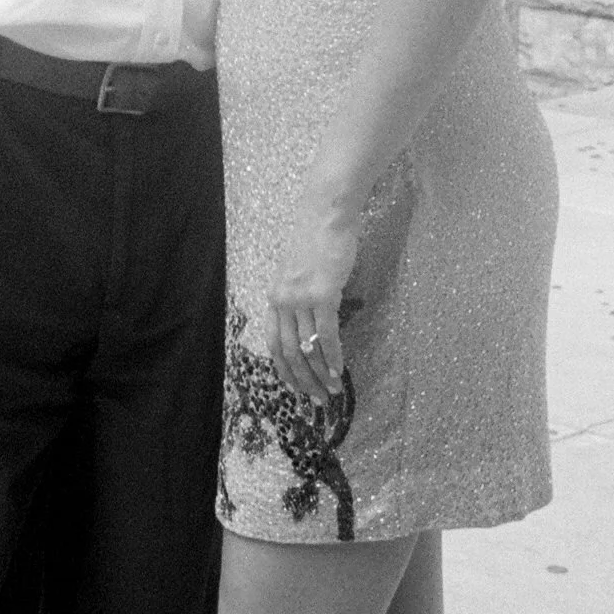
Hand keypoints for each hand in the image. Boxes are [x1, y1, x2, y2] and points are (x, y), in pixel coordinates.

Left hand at [263, 200, 360, 408]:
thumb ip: (301, 297)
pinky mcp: (322, 294)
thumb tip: (313, 323)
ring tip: (332, 392)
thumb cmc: (317, 238)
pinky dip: (334, 356)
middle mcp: (282, 300)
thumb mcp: (299, 271)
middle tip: (316, 400)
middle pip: (288, 351)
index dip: (284, 369)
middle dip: (303, 380)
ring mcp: (301, 298)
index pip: (273, 343)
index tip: (296, 388)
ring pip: (307, 347)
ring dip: (320, 374)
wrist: (326, 213)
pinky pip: (327, 334)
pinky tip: (340, 371)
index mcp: (275, 296)